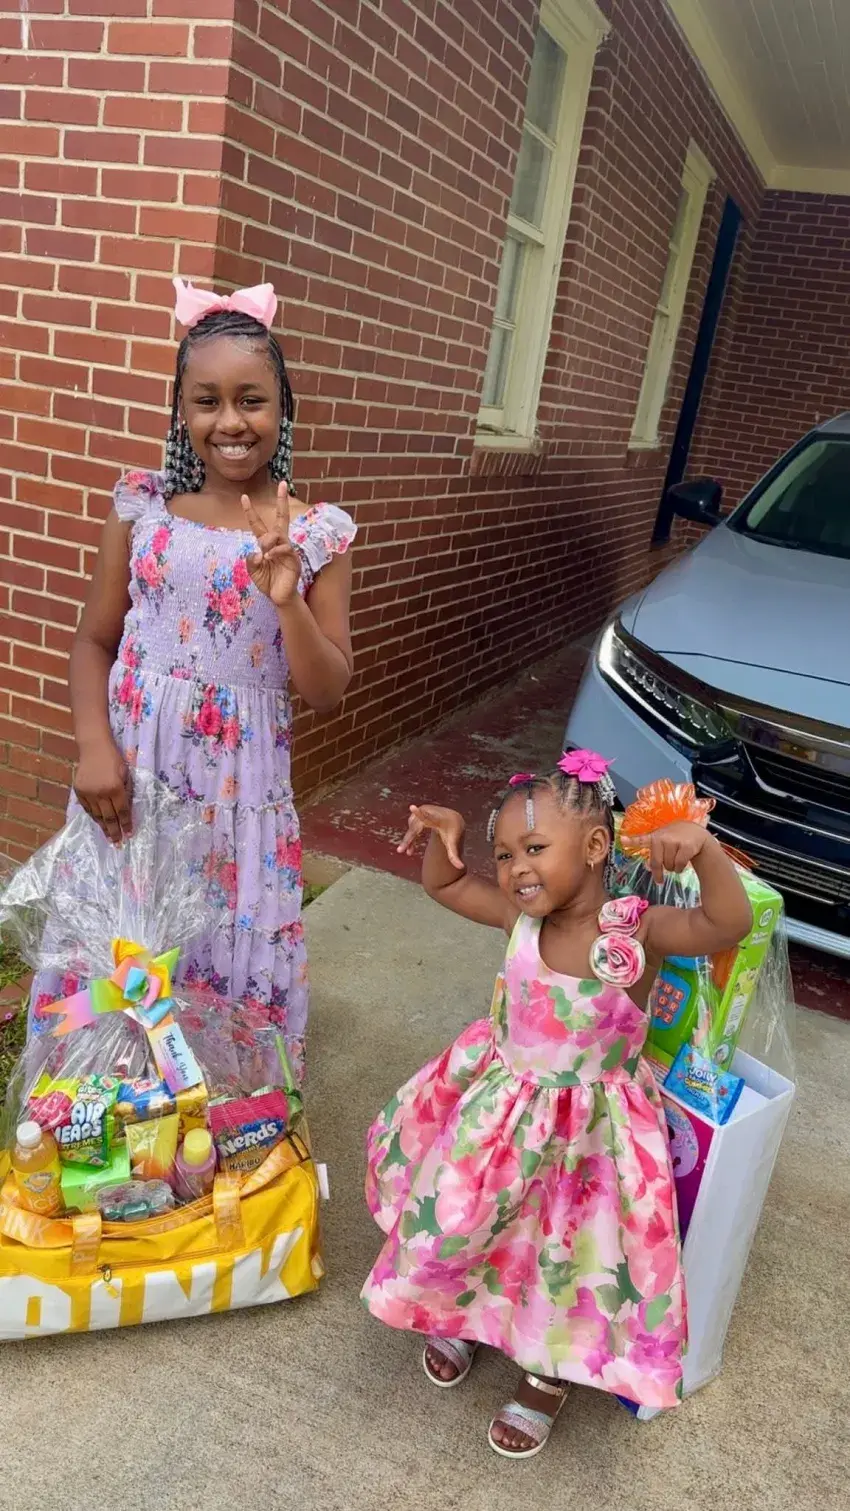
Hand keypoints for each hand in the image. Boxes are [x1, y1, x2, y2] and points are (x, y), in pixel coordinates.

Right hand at [74, 741, 132, 844]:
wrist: (93, 748)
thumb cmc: (114, 760)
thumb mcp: (126, 774)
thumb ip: (127, 792)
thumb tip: (127, 811)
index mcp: (115, 788)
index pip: (122, 811)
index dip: (126, 824)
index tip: (129, 834)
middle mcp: (101, 793)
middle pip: (109, 817)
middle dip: (114, 831)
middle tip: (118, 843)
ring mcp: (88, 793)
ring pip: (97, 815)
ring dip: (104, 827)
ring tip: (109, 837)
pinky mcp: (79, 792)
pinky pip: (87, 809)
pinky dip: (94, 817)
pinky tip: (99, 823)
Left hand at [240, 481, 301, 606]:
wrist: (280, 598)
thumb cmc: (268, 583)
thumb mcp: (253, 572)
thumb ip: (250, 561)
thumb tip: (255, 553)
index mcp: (267, 545)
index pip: (258, 525)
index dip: (250, 512)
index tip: (243, 497)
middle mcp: (279, 543)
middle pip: (281, 518)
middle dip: (282, 501)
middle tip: (283, 484)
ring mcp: (288, 550)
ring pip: (278, 534)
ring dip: (268, 541)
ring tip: (264, 553)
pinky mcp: (294, 559)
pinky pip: (284, 548)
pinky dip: (275, 551)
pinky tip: (269, 557)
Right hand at [398, 804, 464, 868]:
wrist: (452, 818)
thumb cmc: (453, 832)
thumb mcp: (453, 843)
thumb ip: (454, 855)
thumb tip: (461, 868)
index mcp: (439, 820)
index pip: (429, 817)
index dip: (420, 813)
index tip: (412, 807)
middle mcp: (430, 813)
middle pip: (415, 827)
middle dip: (408, 839)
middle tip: (401, 851)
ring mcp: (424, 810)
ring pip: (411, 826)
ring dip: (409, 839)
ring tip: (410, 852)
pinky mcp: (420, 810)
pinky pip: (411, 824)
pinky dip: (410, 835)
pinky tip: (411, 845)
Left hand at [638, 822, 712, 883]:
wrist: (697, 834)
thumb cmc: (677, 838)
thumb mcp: (664, 839)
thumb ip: (655, 851)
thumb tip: (649, 867)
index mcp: (655, 837)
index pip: (641, 839)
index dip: (631, 840)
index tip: (621, 839)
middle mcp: (662, 838)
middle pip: (656, 863)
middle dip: (658, 873)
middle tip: (659, 880)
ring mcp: (674, 841)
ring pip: (669, 866)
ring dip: (672, 868)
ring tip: (677, 858)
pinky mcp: (686, 846)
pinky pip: (679, 866)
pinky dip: (680, 868)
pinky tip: (684, 860)